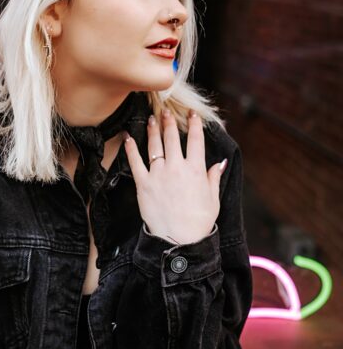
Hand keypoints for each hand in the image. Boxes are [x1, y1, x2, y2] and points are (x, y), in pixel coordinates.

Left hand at [124, 109, 226, 244]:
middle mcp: (176, 168)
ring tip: (151, 118)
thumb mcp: (212, 198)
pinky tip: (128, 137)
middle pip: (172, 138)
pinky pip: (135, 162)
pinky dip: (131, 148)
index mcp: (196, 169)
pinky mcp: (143, 184)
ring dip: (153, 129)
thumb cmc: (198, 220)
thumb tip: (219, 162)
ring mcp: (158, 174)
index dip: (194, 124)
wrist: (179, 238)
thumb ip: (213, 177)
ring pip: (154, 146)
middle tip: (166, 110)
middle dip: (169, 121)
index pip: (196, 140)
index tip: (192, 114)